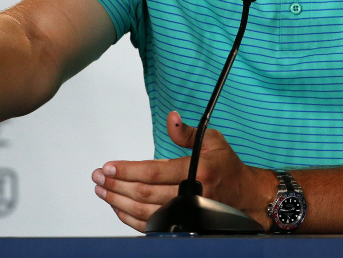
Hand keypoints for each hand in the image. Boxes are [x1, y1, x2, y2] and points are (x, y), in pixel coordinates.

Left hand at [91, 111, 275, 231]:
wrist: (244, 195)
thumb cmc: (227, 166)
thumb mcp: (214, 141)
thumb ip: (188, 132)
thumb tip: (171, 118)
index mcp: (197, 172)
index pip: (153, 172)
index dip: (127, 170)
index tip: (108, 166)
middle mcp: (190, 195)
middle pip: (144, 193)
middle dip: (116, 184)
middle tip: (98, 176)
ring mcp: (185, 213)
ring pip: (143, 211)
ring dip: (118, 201)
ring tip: (101, 190)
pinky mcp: (181, 223)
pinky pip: (149, 225)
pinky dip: (129, 218)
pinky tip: (117, 206)